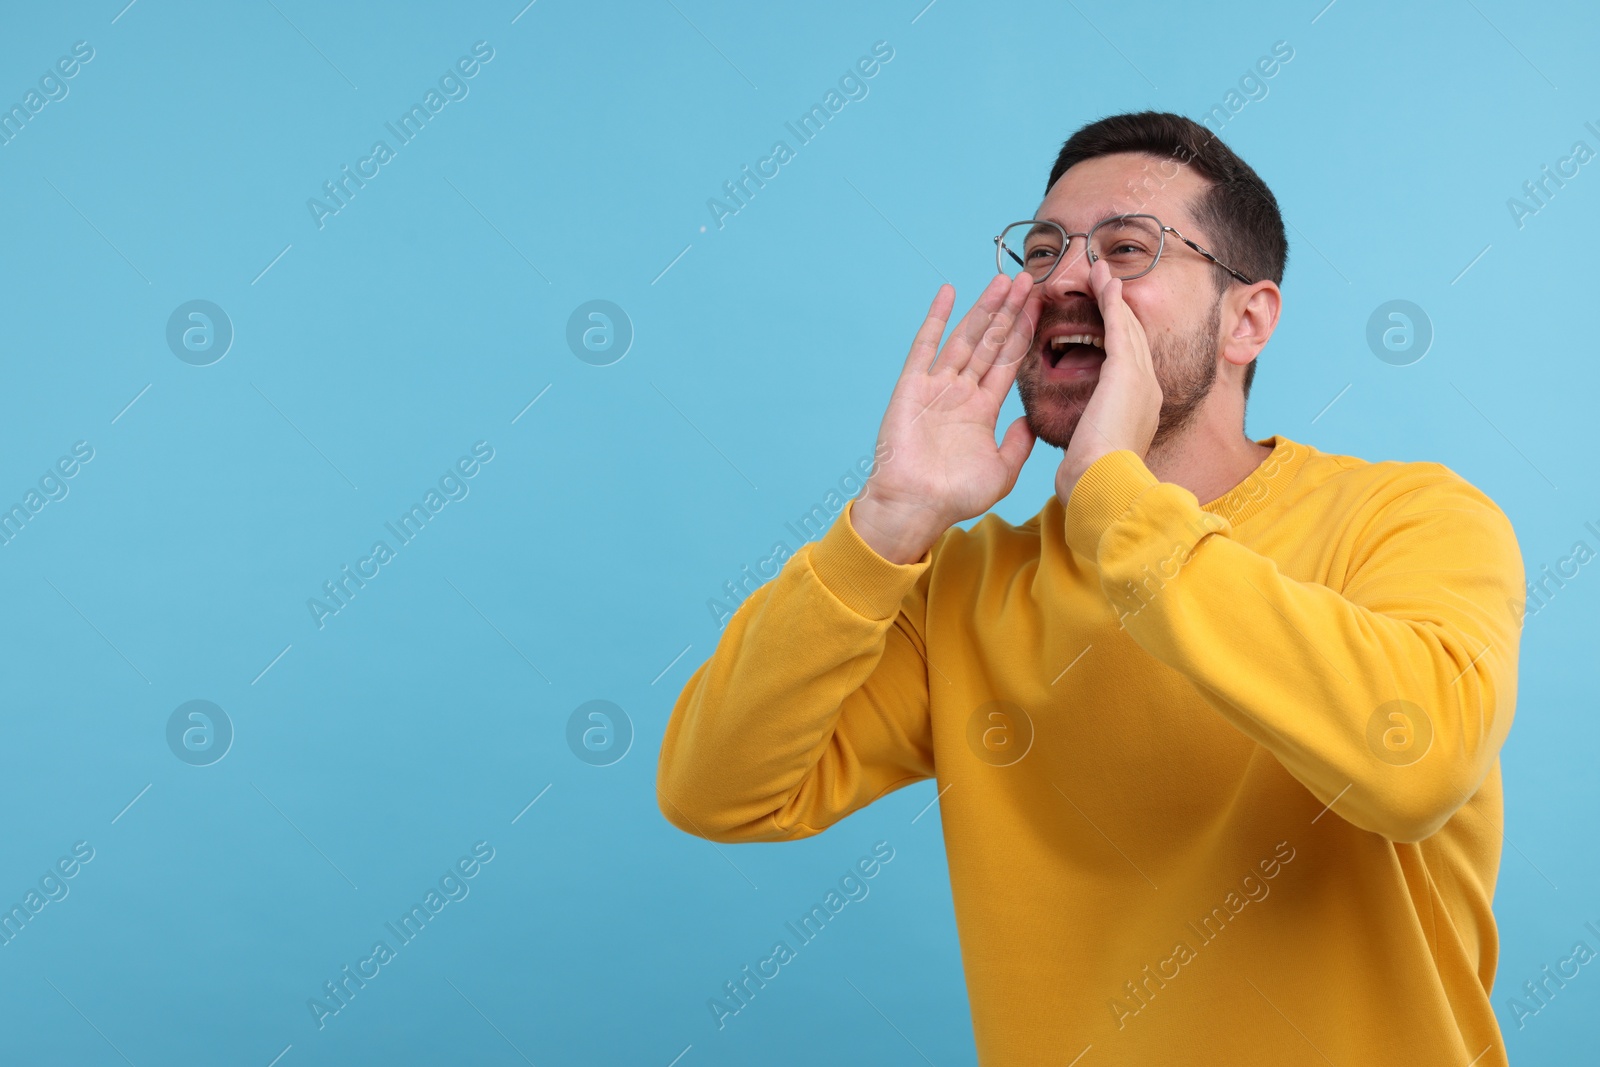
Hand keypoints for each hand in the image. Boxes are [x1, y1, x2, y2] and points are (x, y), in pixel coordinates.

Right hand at [854, 273, 1041, 563]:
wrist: (914, 507)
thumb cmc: (955, 497)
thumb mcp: (1001, 471)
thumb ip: (1019, 444)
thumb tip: (1030, 419)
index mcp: (982, 409)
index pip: (1008, 361)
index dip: (1025, 332)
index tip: (1040, 305)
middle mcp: (961, 393)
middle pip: (990, 342)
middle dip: (1010, 311)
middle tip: (1029, 280)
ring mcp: (936, 387)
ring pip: (965, 337)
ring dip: (984, 308)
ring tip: (1003, 280)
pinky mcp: (912, 386)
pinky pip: (925, 345)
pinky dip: (936, 318)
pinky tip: (948, 292)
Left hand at [1055, 258, 1162, 505]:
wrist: (1104, 484)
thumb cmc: (1094, 479)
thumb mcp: (1096, 452)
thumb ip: (1094, 437)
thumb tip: (1084, 441)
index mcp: (1141, 409)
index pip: (1131, 363)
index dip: (1121, 336)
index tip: (1109, 318)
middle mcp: (1149, 389)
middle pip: (1136, 338)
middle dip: (1122, 309)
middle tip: (1108, 282)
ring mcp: (1142, 378)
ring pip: (1129, 326)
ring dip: (1115, 297)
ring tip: (1102, 272)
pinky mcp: (1127, 371)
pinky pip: (1119, 325)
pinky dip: (1112, 301)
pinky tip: (1104, 282)